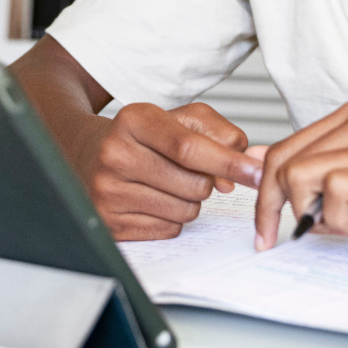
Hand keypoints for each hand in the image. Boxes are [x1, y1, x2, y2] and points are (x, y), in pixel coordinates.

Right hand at [73, 101, 262, 240]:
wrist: (89, 152)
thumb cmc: (144, 135)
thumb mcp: (180, 117)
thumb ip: (219, 134)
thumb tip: (240, 171)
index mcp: (135, 119)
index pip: (189, 146)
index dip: (228, 162)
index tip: (258, 173)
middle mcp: (116, 154)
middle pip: (193, 183)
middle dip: (206, 180)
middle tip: (188, 169)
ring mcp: (108, 191)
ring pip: (185, 210)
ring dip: (190, 200)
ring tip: (168, 181)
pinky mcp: (108, 222)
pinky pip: (167, 230)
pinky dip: (172, 218)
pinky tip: (155, 198)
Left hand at [253, 100, 347, 264]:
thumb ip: (318, 170)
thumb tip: (259, 162)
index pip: (284, 148)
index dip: (267, 194)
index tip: (269, 229)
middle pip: (285, 160)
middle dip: (276, 208)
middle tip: (297, 236)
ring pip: (303, 172)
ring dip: (311, 214)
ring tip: (347, 228)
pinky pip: (336, 189)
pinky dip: (338, 220)